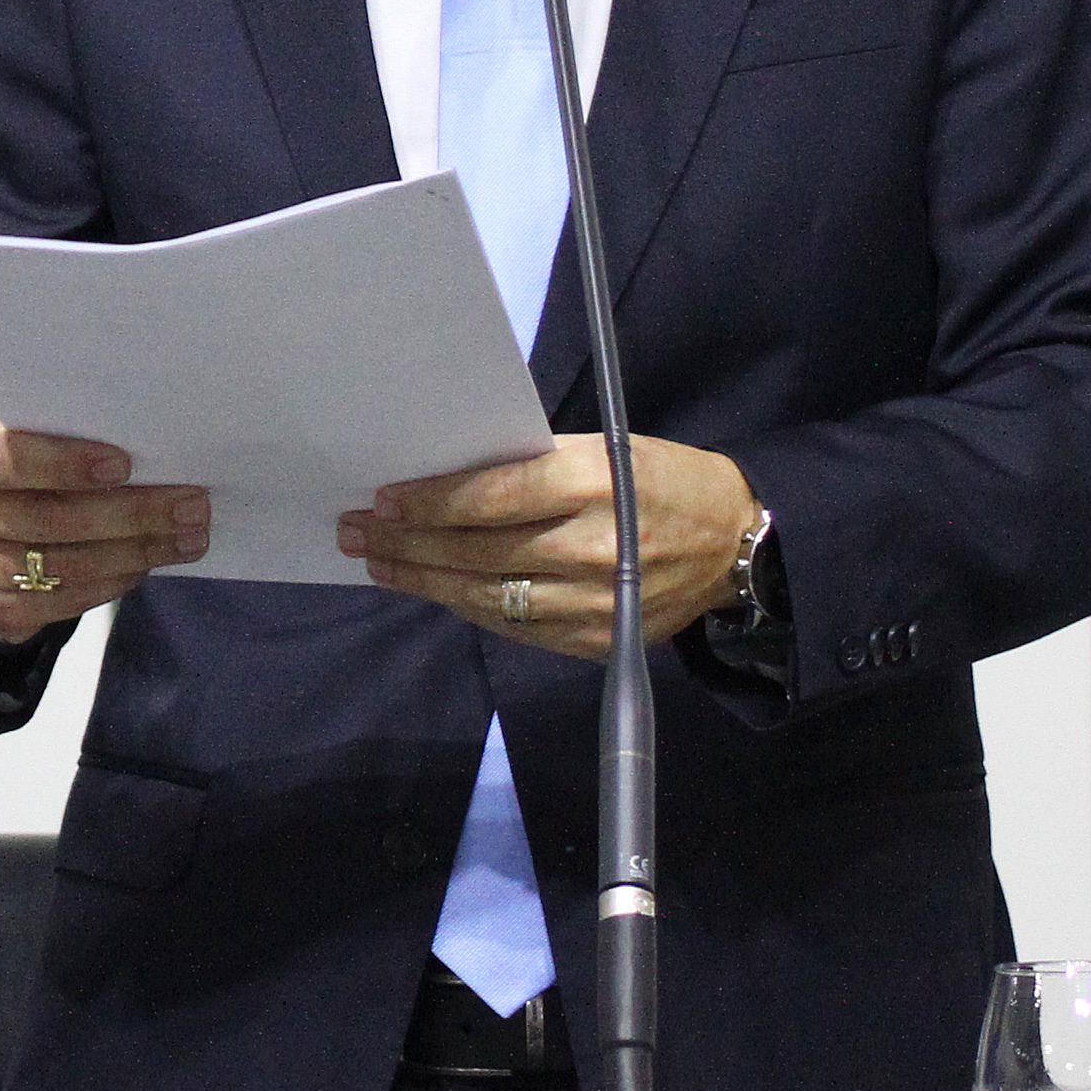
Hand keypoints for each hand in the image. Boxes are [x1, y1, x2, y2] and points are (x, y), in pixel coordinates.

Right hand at [0, 418, 205, 638]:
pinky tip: (144, 566)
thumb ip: (60, 442)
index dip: (66, 462)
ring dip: (135, 552)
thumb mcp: (16, 440)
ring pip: (64, 565)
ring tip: (186, 537)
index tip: (125, 464)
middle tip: (191, 505)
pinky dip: (111, 583)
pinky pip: (62, 602)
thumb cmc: (12, 471)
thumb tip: (149, 454)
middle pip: (51, 519)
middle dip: (130, 513)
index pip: (10, 457)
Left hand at [342, 435, 760, 658]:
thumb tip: (448, 479)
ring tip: (380, 565)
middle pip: (479, 552)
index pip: (493, 499)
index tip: (384, 500)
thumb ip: (534, 468)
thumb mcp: (603, 450)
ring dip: (425, 581)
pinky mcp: (596, 641)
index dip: (431, 504)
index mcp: (593, 485)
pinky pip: (516, 627)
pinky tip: (436, 590)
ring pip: (488, 597)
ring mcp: (594, 603)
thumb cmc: (658, 479)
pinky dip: (470, 606)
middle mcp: (591, 548)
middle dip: (409, 544)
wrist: (733, 543)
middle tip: (357, 533)